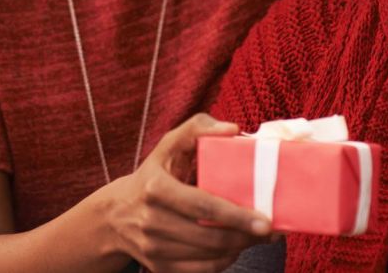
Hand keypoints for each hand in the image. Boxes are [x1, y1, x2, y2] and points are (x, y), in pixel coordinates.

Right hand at [100, 114, 272, 272]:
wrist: (117, 214)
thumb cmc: (154, 174)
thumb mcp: (168, 145)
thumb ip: (197, 128)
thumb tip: (231, 130)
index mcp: (156, 189)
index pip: (203, 206)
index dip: (237, 216)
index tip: (266, 222)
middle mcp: (151, 221)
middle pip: (210, 237)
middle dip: (246, 236)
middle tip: (270, 230)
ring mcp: (154, 248)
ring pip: (210, 256)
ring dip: (240, 248)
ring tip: (256, 237)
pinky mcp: (159, 267)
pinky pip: (202, 271)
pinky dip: (224, 261)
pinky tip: (234, 248)